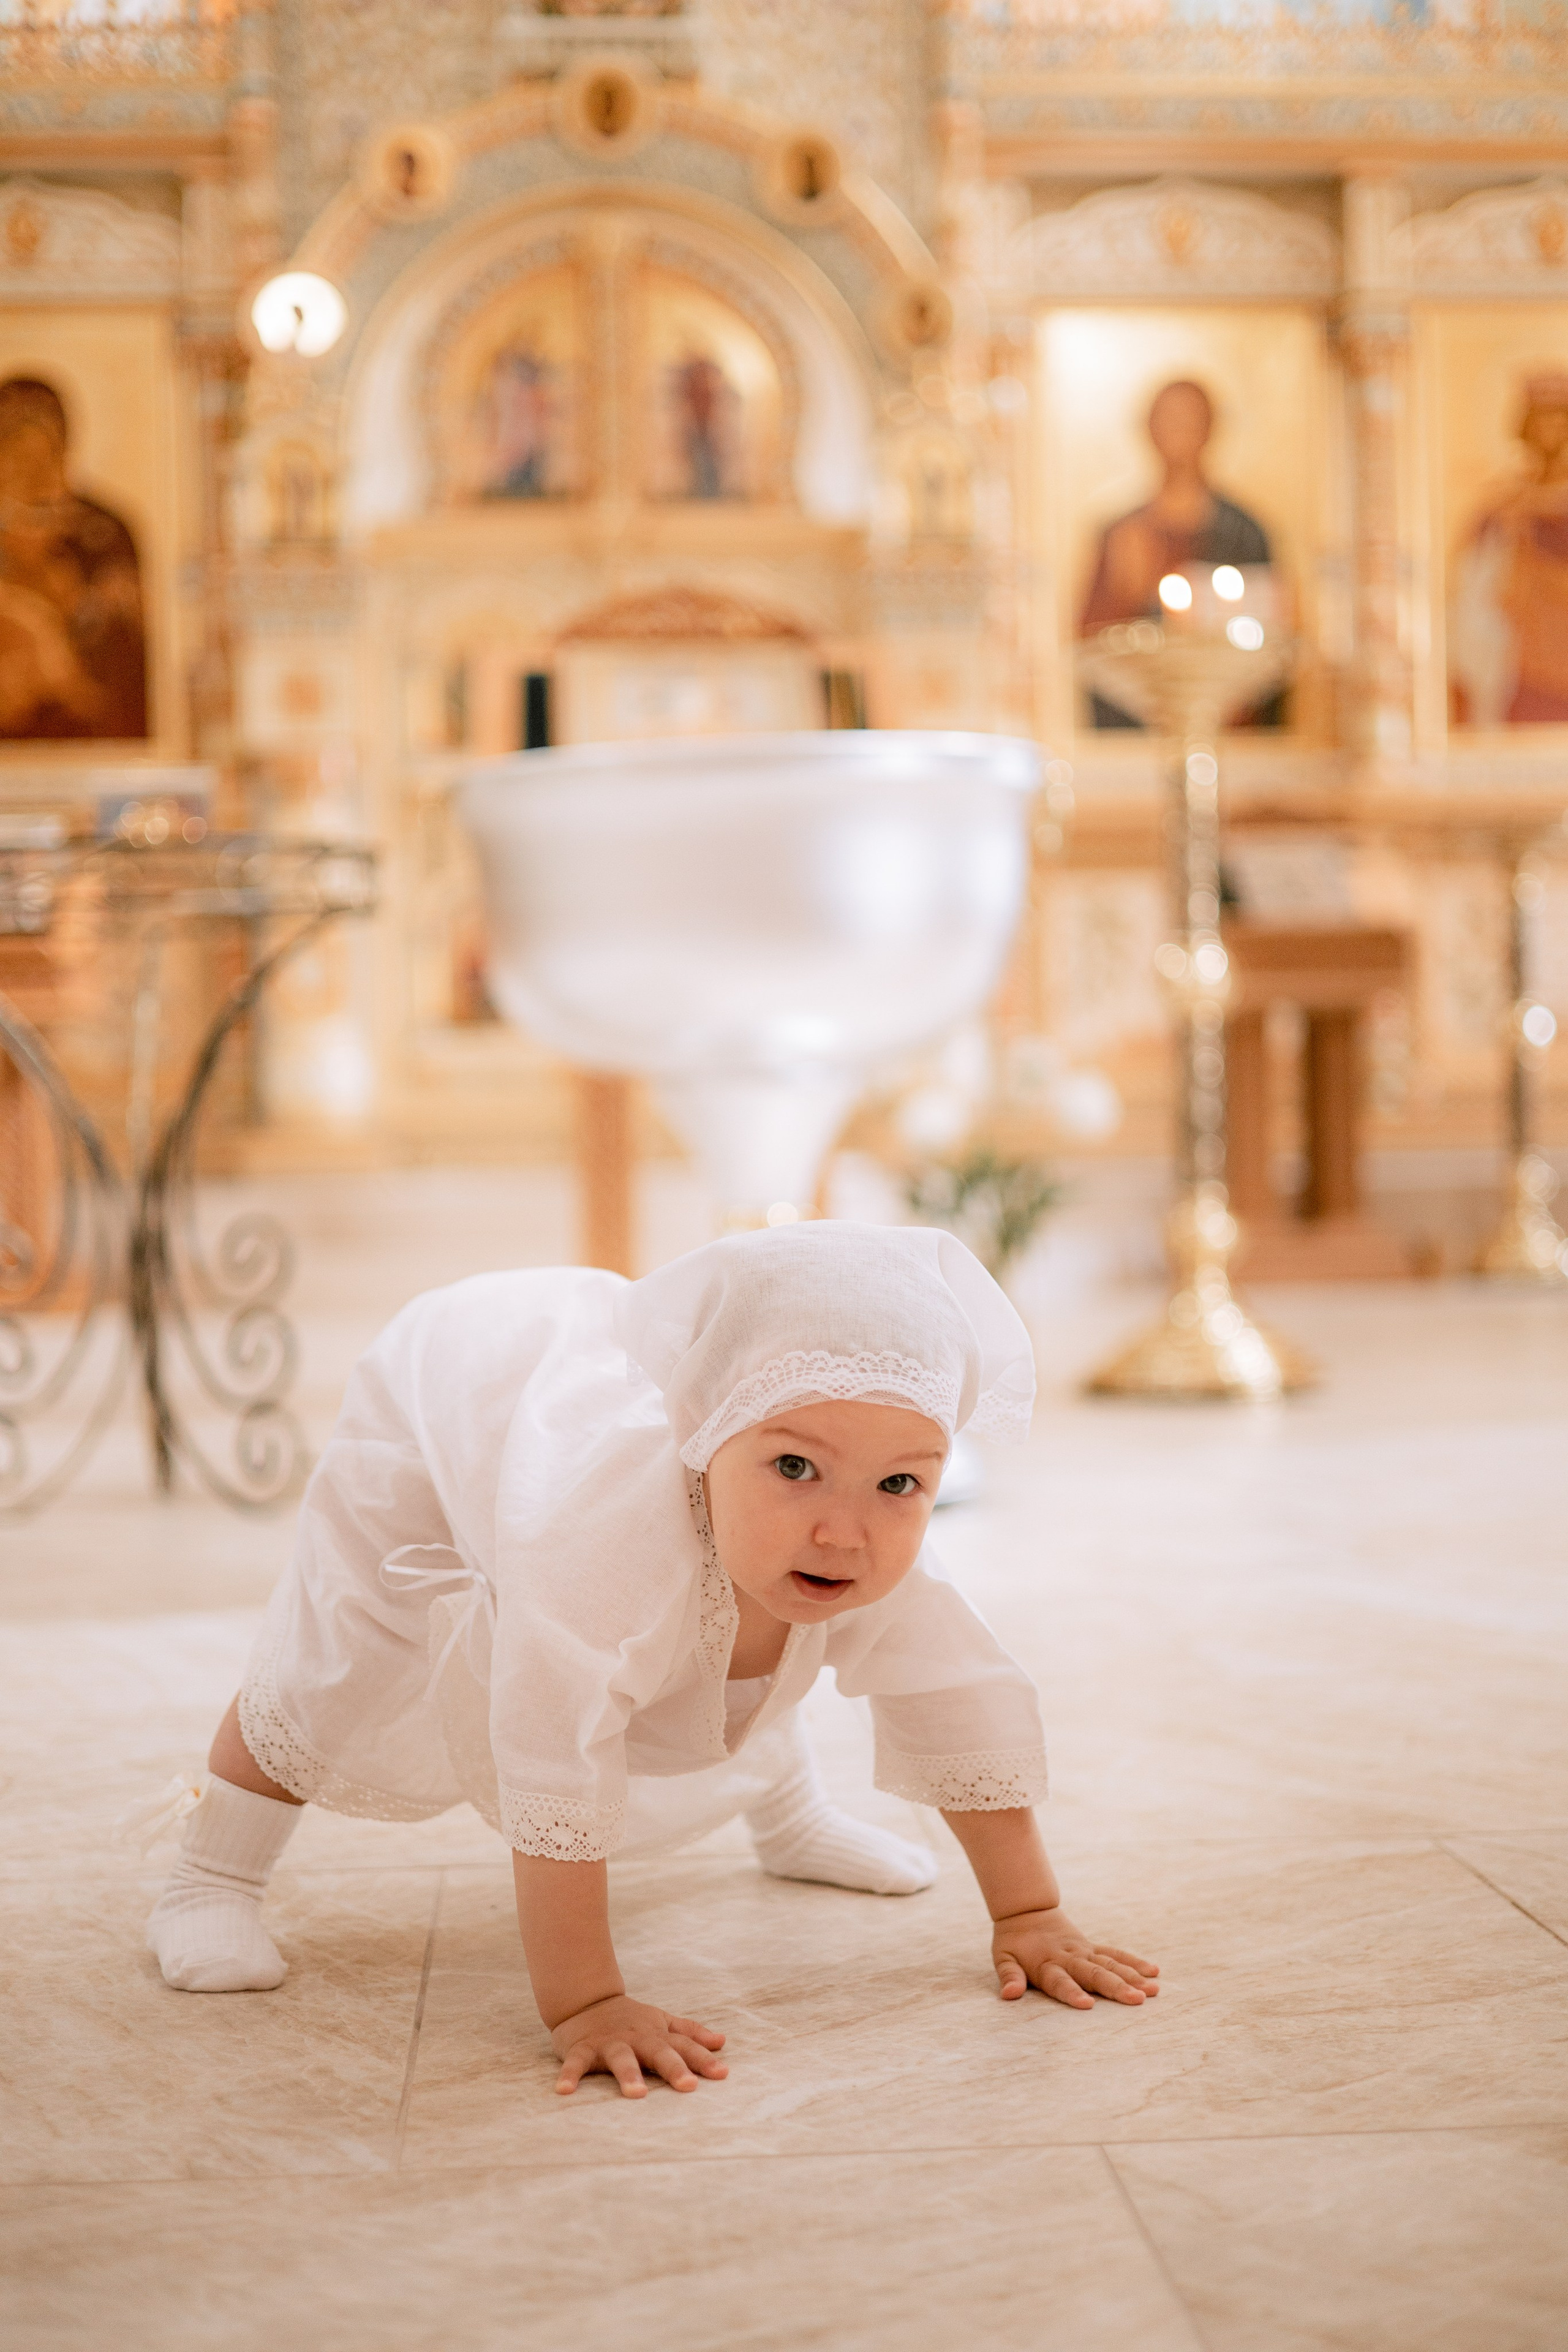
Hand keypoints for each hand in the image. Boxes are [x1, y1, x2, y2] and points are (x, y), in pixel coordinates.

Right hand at [549, 1993, 728, 2098]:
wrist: (585, 1999)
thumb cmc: (630, 2019)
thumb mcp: (662, 2022)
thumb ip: (690, 2033)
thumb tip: (722, 2042)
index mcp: (656, 2034)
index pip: (684, 2046)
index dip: (703, 2059)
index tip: (722, 2074)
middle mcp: (636, 2037)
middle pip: (658, 2051)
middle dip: (674, 2068)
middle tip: (688, 2086)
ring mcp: (609, 2042)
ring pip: (621, 2057)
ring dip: (628, 2074)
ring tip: (637, 2094)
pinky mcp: (581, 2048)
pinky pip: (575, 2062)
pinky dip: (570, 2076)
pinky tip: (564, 2091)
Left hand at [991, 1906, 1158, 2009]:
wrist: (1026, 1910)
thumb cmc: (1013, 1943)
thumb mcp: (1003, 1959)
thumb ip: (1009, 1977)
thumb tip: (1008, 1996)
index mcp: (1046, 1964)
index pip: (1060, 1982)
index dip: (1072, 1993)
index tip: (1087, 2005)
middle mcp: (1069, 1957)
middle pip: (1094, 1973)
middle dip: (1116, 1987)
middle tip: (1137, 2000)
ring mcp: (1084, 1951)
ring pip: (1111, 1964)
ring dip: (1132, 1977)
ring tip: (1154, 1990)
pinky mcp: (1092, 1947)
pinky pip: (1116, 1954)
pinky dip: (1134, 1962)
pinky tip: (1154, 1972)